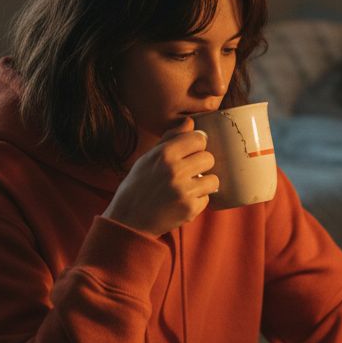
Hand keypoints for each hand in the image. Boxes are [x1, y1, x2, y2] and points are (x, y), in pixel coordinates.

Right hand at [103, 119, 219, 236]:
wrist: (128, 220)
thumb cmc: (138, 186)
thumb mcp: (148, 158)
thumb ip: (170, 138)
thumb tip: (190, 122)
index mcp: (164, 154)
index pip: (199, 139)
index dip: (197, 146)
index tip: (191, 153)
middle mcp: (175, 170)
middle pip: (208, 158)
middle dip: (201, 165)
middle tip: (189, 173)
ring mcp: (184, 190)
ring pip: (213, 180)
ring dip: (204, 184)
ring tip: (188, 188)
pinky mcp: (189, 209)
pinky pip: (207, 199)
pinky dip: (198, 201)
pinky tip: (182, 202)